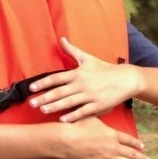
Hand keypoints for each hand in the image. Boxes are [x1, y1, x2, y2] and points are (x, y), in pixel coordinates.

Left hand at [27, 37, 141, 122]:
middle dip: (44, 98)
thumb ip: (72, 50)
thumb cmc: (104, 69)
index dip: (43, 83)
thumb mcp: (87, 58)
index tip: (31, 88)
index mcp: (77, 73)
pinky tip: (63, 120)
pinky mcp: (98, 105)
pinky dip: (73, 116)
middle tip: (31, 103)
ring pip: (69, 102)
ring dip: (55, 107)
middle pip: (59, 92)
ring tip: (42, 110)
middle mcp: (81, 84)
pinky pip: (83, 111)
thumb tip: (61, 39)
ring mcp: (90, 95)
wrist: (126, 79)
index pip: (56, 78)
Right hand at [59, 116, 149, 158]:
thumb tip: (105, 109)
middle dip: (142, 157)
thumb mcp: (91, 117)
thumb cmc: (76, 127)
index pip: (128, 140)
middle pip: (132, 153)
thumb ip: (100, 116)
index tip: (142, 146)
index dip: (136, 143)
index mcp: (112, 134)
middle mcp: (114, 147)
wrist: (67, 140)